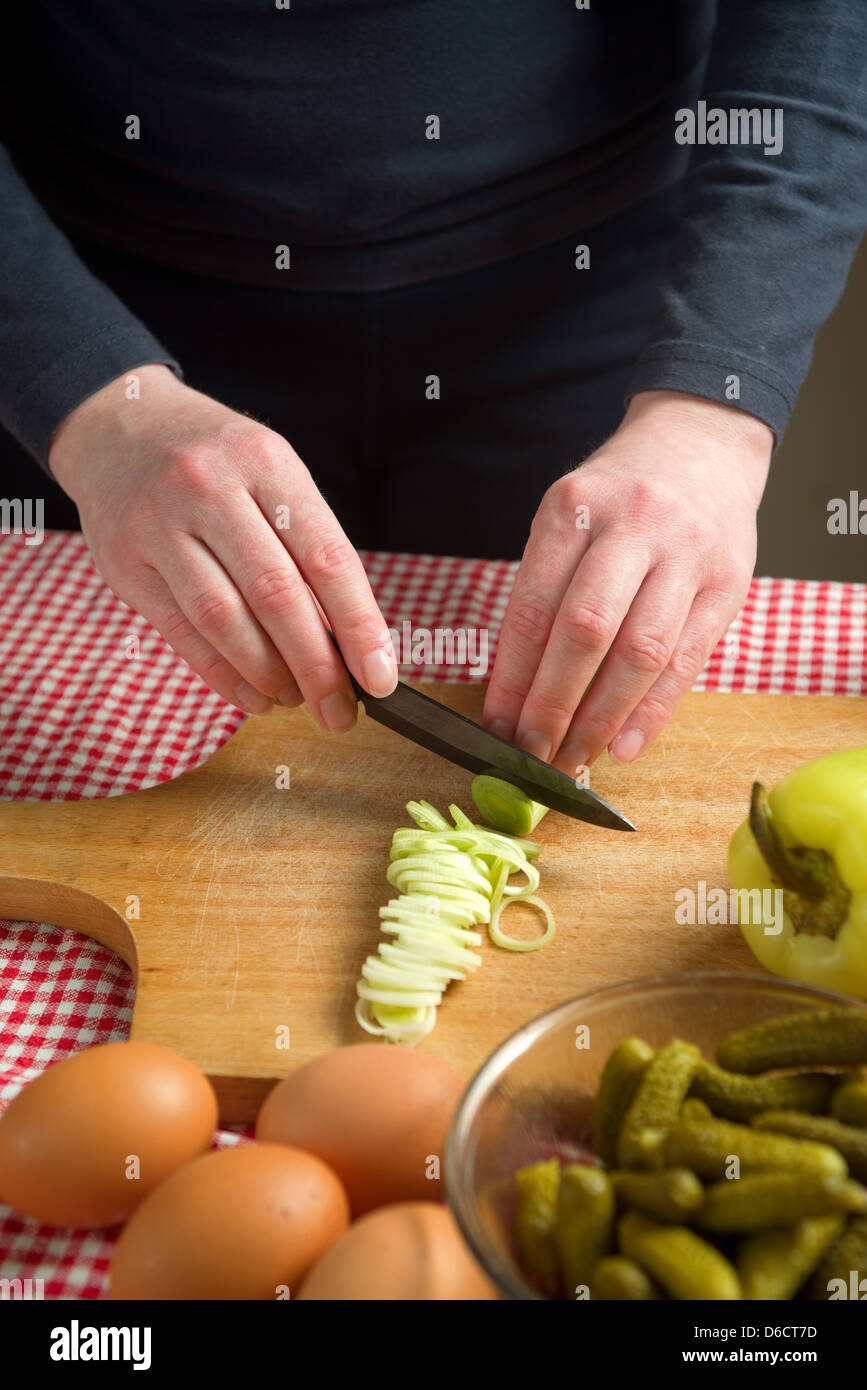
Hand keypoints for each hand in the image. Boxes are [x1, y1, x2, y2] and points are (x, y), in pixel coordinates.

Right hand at [49, 366, 397, 721]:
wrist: (119, 426)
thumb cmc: (216, 462)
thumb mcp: (271, 475)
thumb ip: (304, 548)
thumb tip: (345, 641)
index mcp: (265, 463)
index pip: (327, 558)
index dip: (358, 627)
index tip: (380, 678)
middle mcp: (209, 488)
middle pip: (276, 595)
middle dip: (316, 666)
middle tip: (339, 711)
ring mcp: (159, 525)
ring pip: (224, 620)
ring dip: (269, 674)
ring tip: (296, 698)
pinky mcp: (123, 564)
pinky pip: (182, 634)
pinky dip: (223, 675)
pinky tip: (253, 695)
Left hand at [482, 390, 772, 772]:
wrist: (702, 442)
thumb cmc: (619, 496)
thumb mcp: (569, 515)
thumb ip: (546, 590)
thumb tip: (518, 690)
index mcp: (575, 506)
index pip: (535, 607)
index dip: (512, 676)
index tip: (496, 726)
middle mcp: (633, 525)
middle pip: (586, 631)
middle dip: (553, 705)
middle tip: (531, 755)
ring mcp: (686, 554)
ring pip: (640, 653)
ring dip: (601, 719)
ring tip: (573, 759)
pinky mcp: (728, 583)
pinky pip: (687, 661)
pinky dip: (652, 713)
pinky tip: (624, 747)